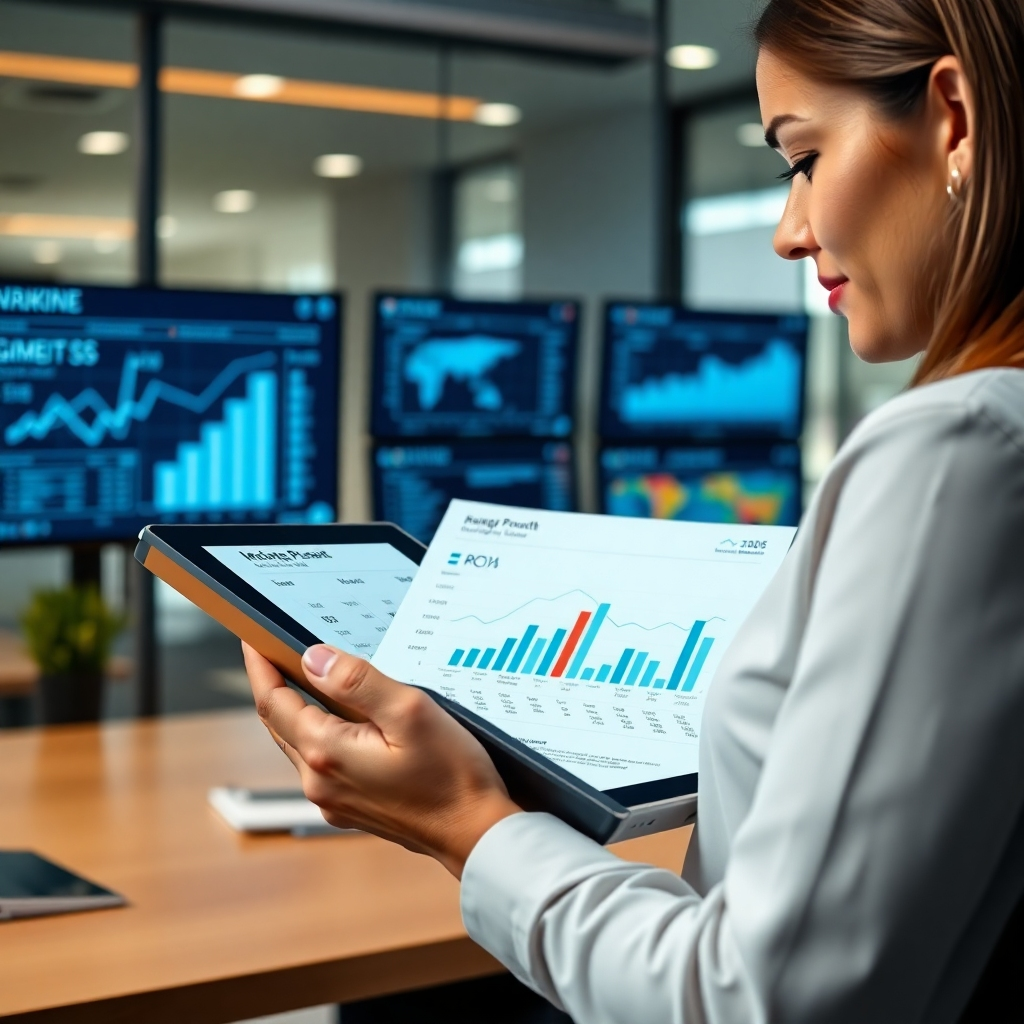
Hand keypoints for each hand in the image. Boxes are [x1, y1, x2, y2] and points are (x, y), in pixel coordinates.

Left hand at [242, 642, 520, 877]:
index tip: (252, 638)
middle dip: (273, 684)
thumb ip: (357, 682)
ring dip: (295, 709)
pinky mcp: (350, 808)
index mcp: (326, 753)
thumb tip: (314, 658)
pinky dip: (318, 733)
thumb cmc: (452, 775)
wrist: (474, 832)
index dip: (260, 665)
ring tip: (305, 676)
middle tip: (274, 649)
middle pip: (280, 723)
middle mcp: (319, 781)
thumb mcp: (409, 711)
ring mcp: (333, 799)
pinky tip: (341, 719)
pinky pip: (319, 763)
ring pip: (298, 743)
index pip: (274, 701)